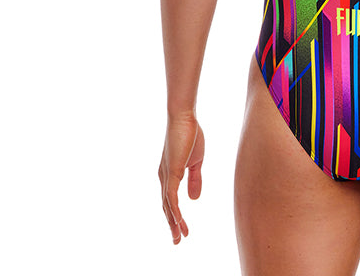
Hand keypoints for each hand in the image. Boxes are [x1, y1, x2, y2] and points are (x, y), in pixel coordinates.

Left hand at [158, 115, 204, 243]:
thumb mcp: (196, 162)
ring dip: (173, 222)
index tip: (182, 230)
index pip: (171, 200)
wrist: (184, 118)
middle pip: (166, 207)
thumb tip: (194, 200)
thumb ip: (195, 180)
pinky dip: (173, 210)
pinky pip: (171, 196)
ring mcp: (166, 175)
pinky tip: (177, 221)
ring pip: (167, 205)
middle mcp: (164, 177)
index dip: (176, 216)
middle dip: (172, 225)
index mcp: (170, 174)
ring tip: (178, 237)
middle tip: (177, 241)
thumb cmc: (190, 135)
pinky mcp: (170, 172)